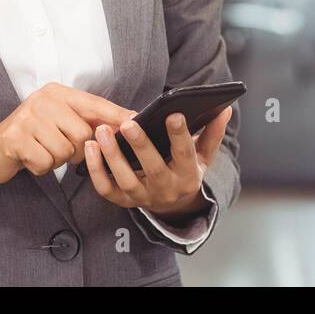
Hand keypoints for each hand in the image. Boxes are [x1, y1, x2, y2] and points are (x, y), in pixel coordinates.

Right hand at [0, 82, 134, 186]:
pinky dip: (41, 168)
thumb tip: (124, 124)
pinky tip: (31, 159)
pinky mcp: (16, 138)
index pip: (95, 104)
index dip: (117, 115)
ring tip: (43, 151)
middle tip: (58, 148)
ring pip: (66, 151)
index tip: (137, 121)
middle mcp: (43, 99)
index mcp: (58, 92)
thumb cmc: (31, 137)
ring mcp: (28, 117)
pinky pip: (47, 163)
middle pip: (84, 134)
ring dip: (57, 160)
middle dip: (76, 150)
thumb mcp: (59, 122)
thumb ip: (87, 121)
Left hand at [84, 106, 232, 219]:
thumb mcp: (204, 156)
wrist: (172, 204)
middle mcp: (165, 189)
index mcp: (188, 176)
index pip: (185, 155)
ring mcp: (142, 197)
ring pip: (126, 179)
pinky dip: (95, 170)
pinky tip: (90, 147)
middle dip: (141, 145)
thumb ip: (213, 133)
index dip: (180, 135)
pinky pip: (106, 188)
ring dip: (112, 156)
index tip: (174, 114)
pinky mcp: (122, 200)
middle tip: (129, 122)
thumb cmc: (186, 170)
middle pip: (153, 168)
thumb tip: (225, 109)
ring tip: (102, 131)